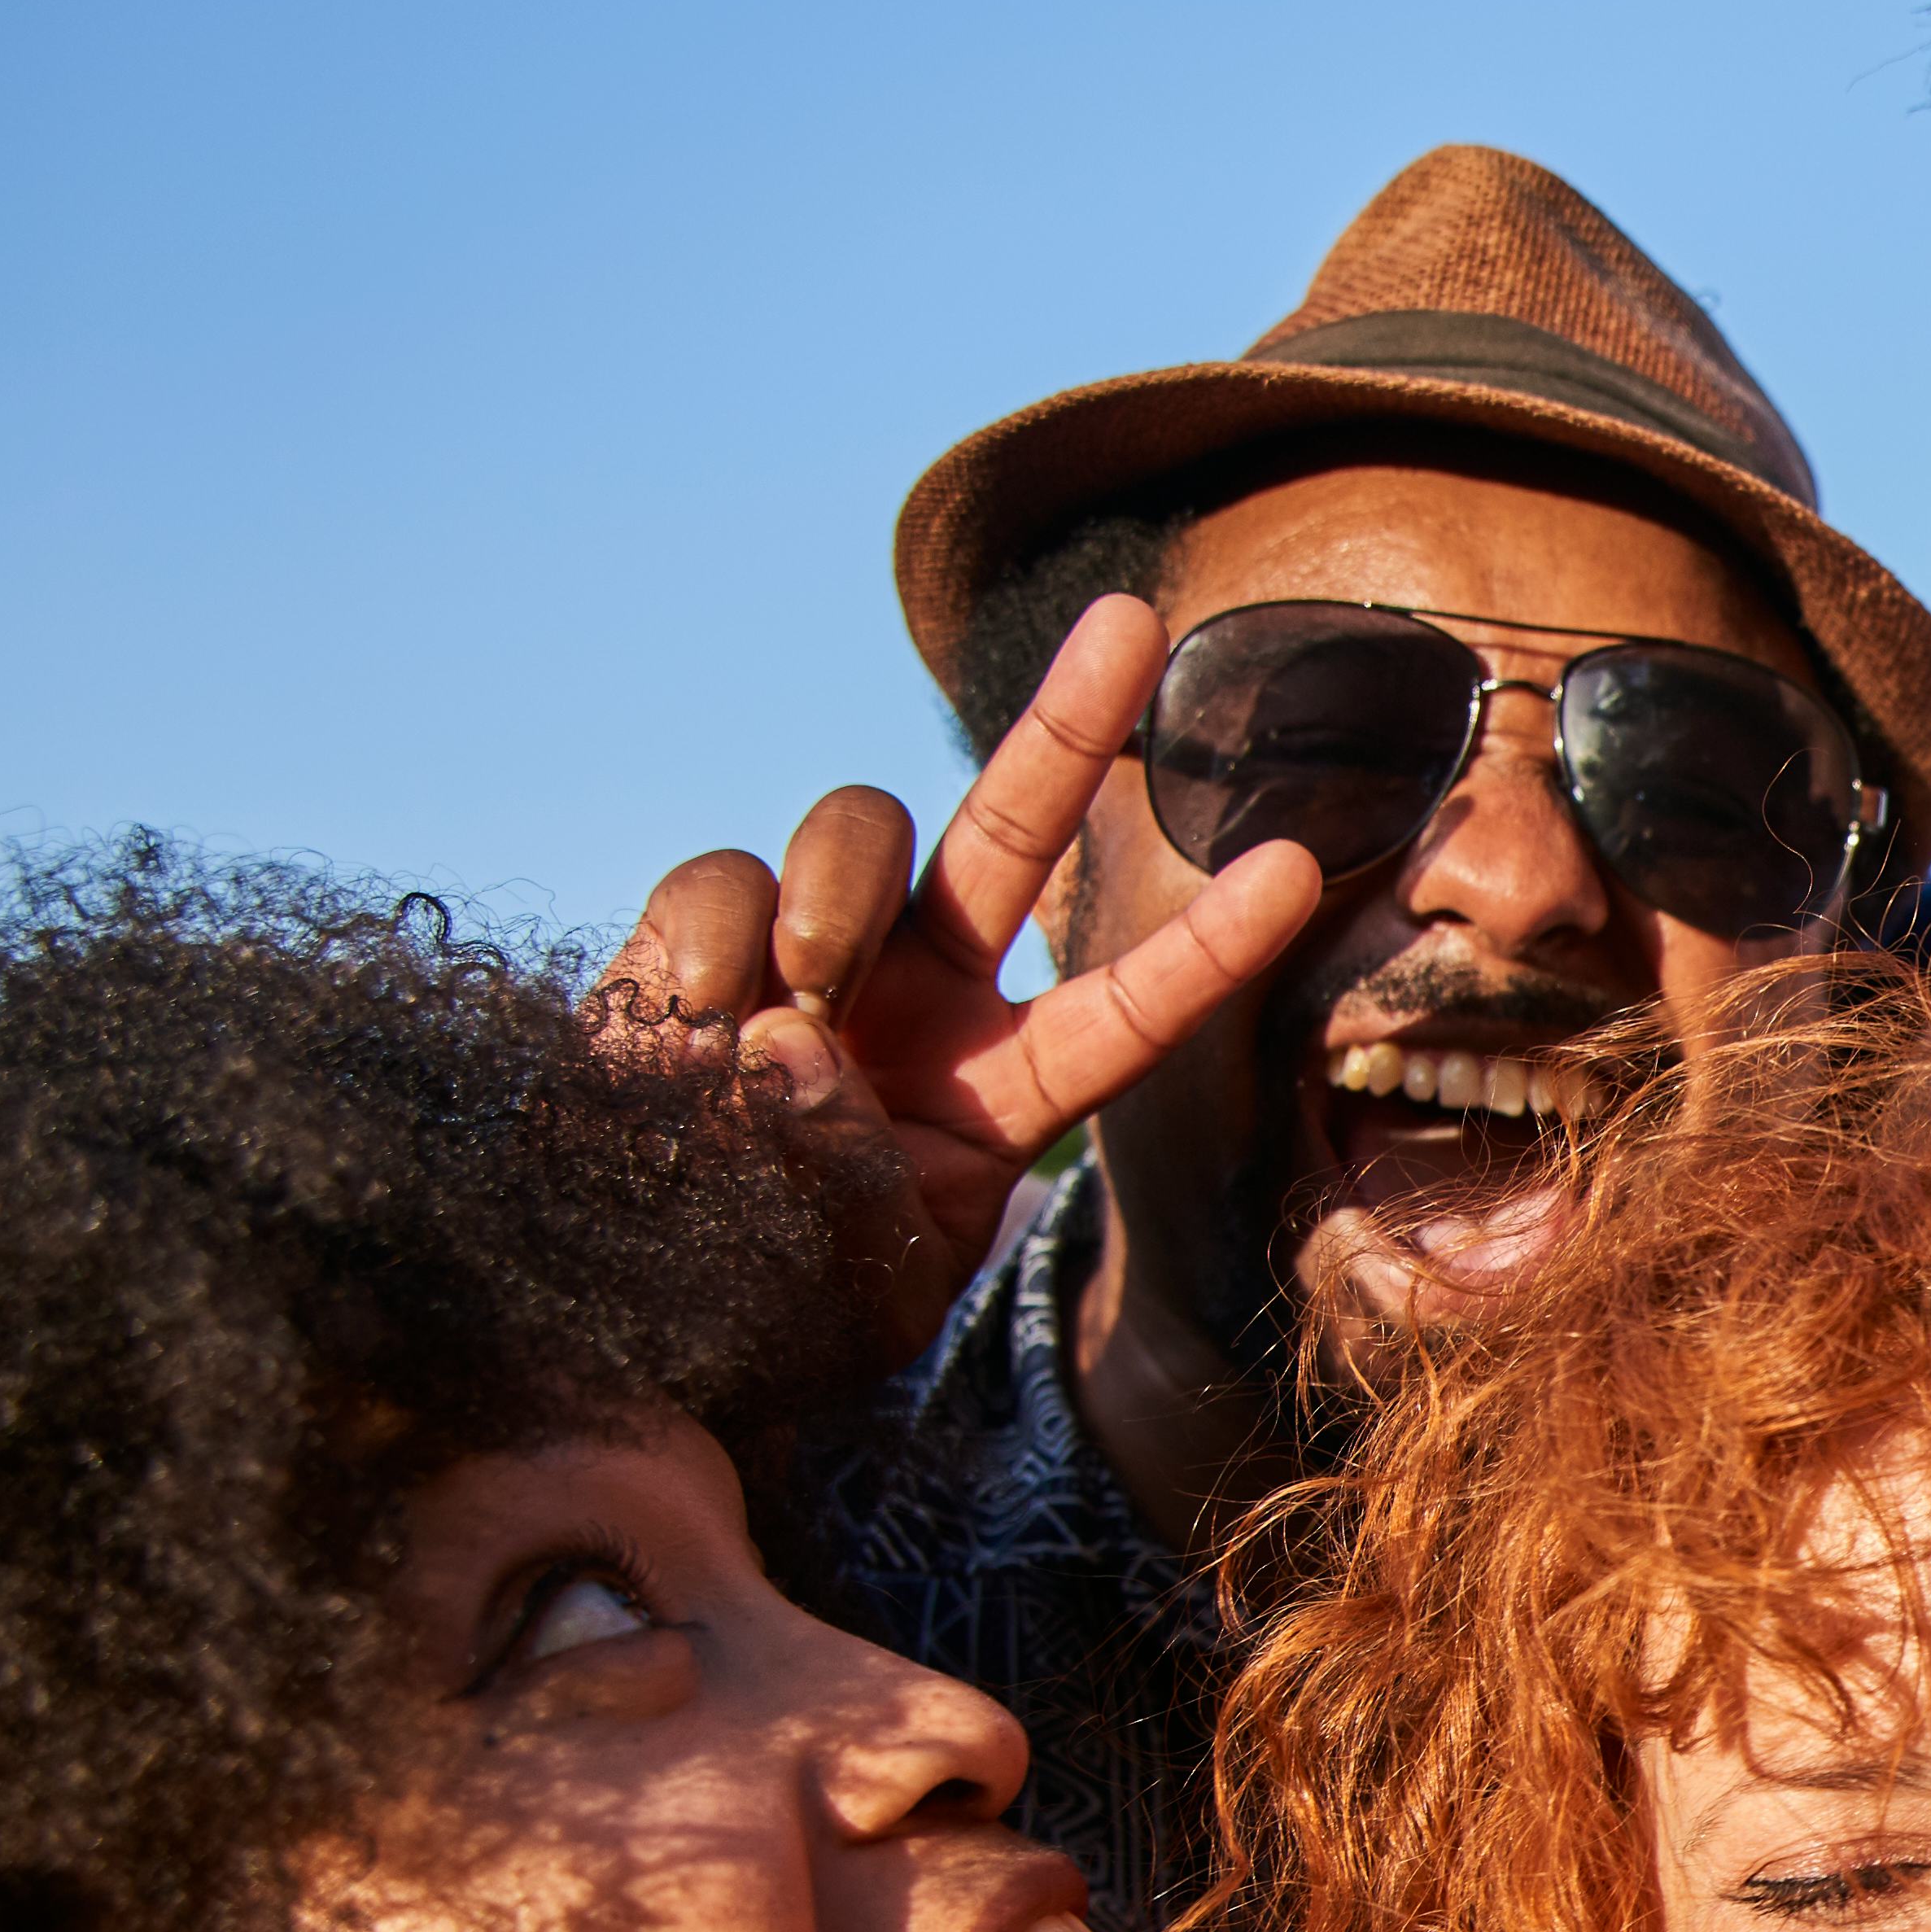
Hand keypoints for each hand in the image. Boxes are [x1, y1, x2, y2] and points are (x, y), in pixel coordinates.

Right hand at [593, 591, 1321, 1360]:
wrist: (631, 1309)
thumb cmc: (774, 1303)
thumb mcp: (865, 1282)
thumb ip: (859, 1185)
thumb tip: (794, 1041)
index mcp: (998, 1088)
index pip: (1125, 1010)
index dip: (1207, 946)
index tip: (1299, 872)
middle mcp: (920, 996)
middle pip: (1012, 830)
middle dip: (1074, 719)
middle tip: (1138, 622)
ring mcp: (809, 954)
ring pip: (861, 827)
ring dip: (837, 895)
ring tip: (797, 1006)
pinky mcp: (695, 940)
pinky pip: (720, 882)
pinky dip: (704, 947)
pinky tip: (678, 1030)